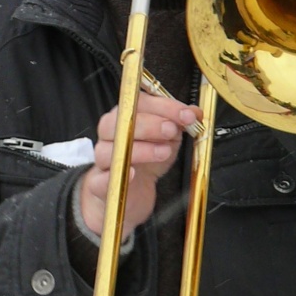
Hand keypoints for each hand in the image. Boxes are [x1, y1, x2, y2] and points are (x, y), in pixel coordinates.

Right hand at [76, 93, 201, 239]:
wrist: (134, 193)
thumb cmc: (148, 161)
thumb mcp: (168, 139)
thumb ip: (179, 123)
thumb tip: (195, 112)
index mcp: (125, 117)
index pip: (138, 103)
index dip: (164, 106)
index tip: (186, 115)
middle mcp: (110, 134)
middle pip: (120, 122)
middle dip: (150, 124)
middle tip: (172, 131)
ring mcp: (103, 159)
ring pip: (111, 149)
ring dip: (140, 149)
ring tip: (164, 152)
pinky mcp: (100, 184)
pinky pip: (102, 179)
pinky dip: (117, 175)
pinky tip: (134, 174)